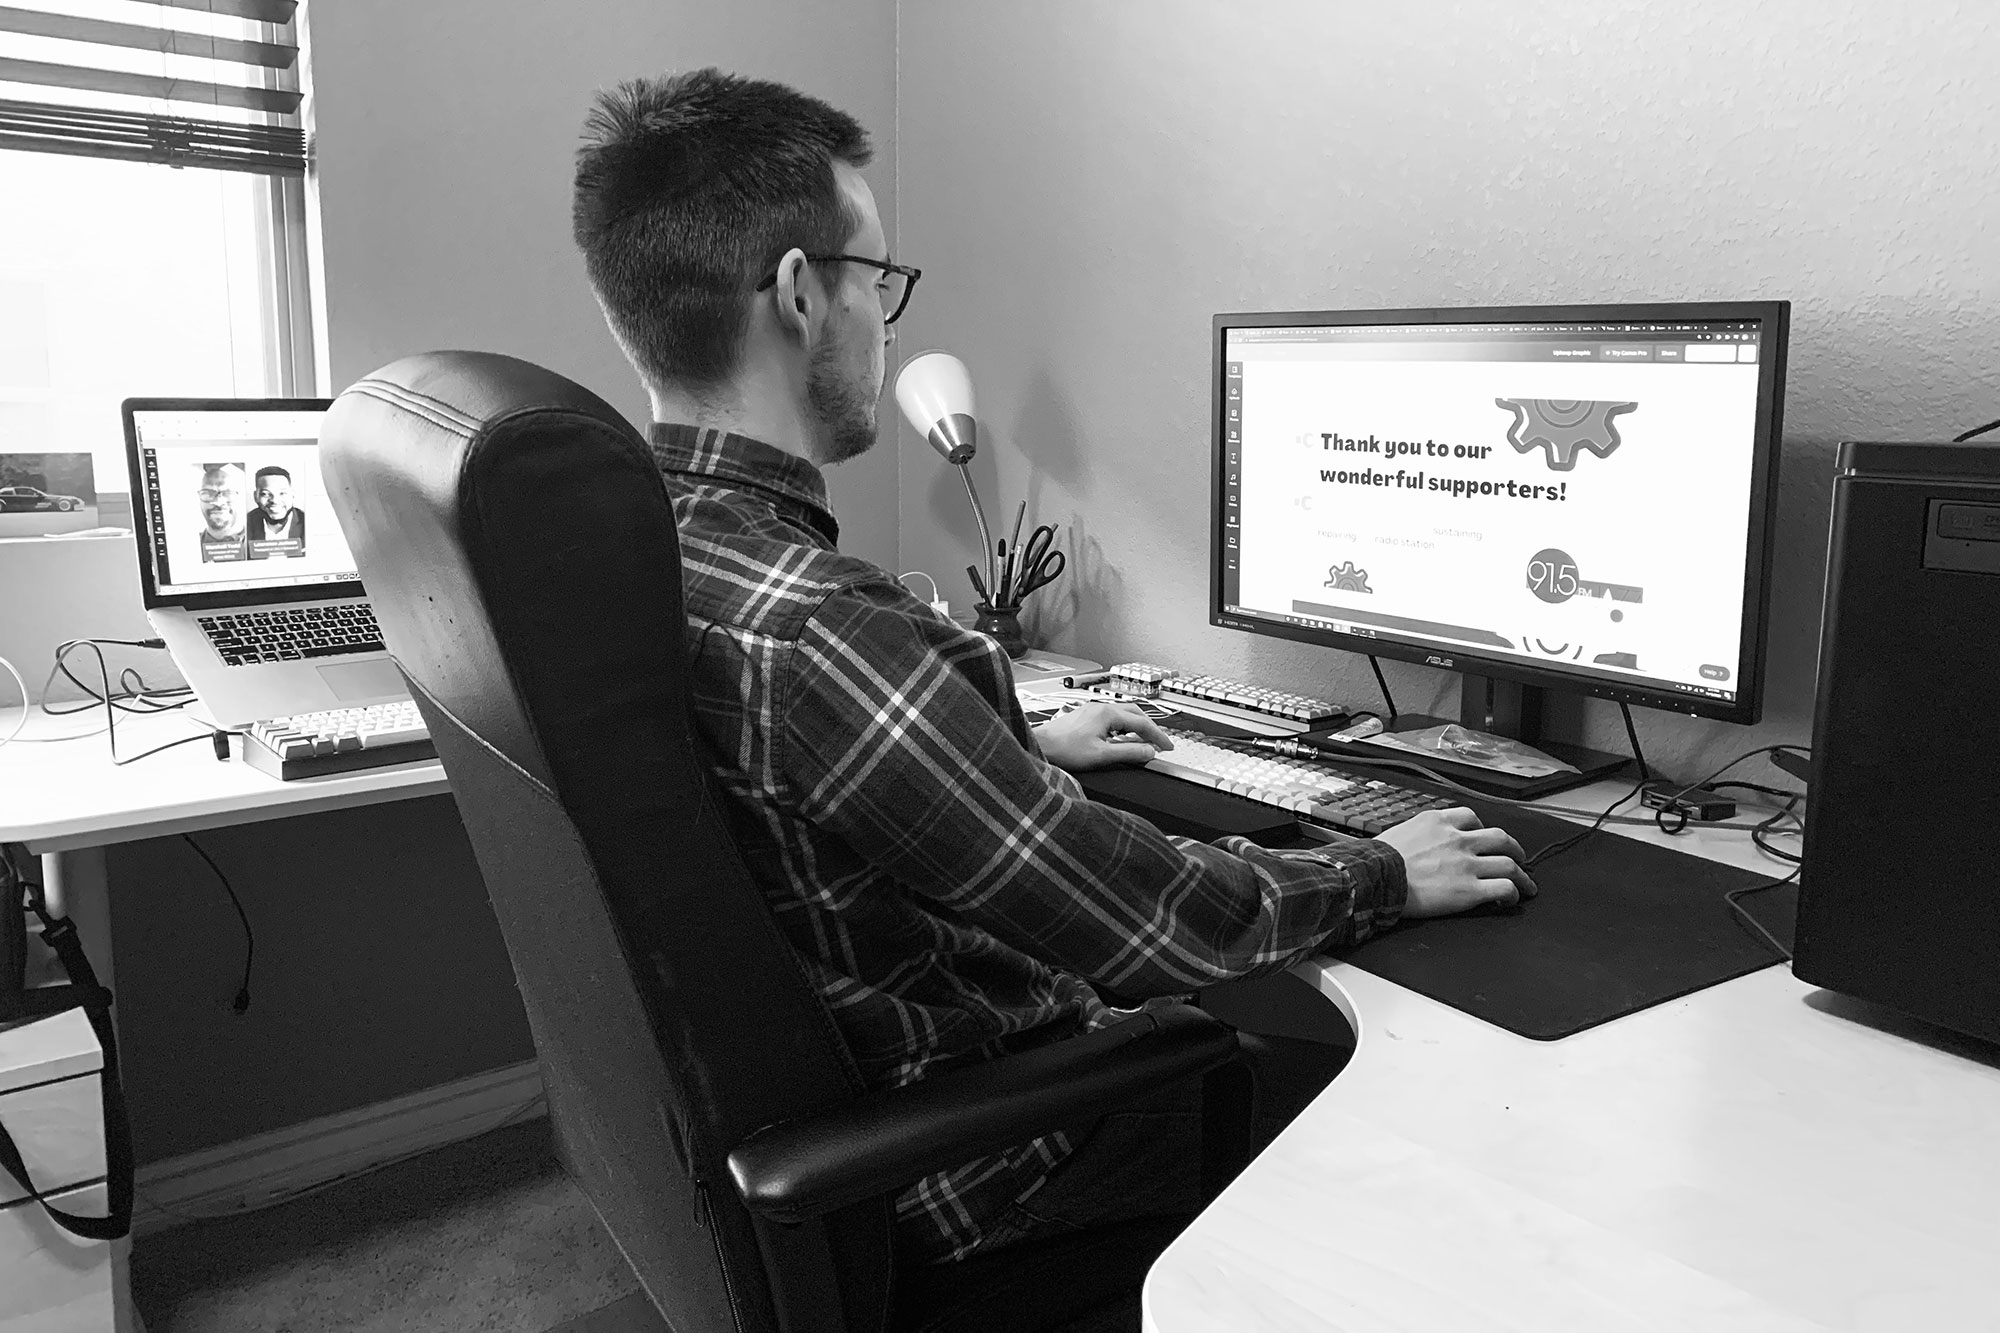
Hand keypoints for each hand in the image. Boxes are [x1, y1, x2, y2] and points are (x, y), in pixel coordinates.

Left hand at [1034, 702, 1174, 771]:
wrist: (1041, 745)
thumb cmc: (1064, 749)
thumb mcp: (1102, 755)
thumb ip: (1129, 752)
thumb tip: (1149, 752)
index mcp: (1108, 714)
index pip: (1143, 723)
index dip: (1158, 736)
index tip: (1168, 747)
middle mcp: (1101, 707)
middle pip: (1136, 714)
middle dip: (1151, 728)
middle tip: (1160, 742)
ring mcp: (1093, 710)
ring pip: (1124, 714)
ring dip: (1137, 726)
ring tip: (1145, 741)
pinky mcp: (1086, 716)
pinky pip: (1112, 717)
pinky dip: (1124, 727)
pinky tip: (1122, 738)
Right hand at [1374, 807, 1536, 916]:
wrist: (1377, 878)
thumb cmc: (1380, 860)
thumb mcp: (1401, 832)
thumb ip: (1420, 833)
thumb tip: (1422, 841)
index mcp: (1439, 822)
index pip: (1471, 817)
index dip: (1482, 828)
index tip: (1483, 836)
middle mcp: (1458, 840)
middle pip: (1500, 838)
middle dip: (1514, 848)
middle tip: (1518, 857)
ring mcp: (1467, 865)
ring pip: (1509, 864)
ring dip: (1522, 875)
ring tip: (1526, 884)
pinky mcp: (1470, 890)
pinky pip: (1504, 888)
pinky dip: (1513, 894)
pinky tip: (1511, 899)